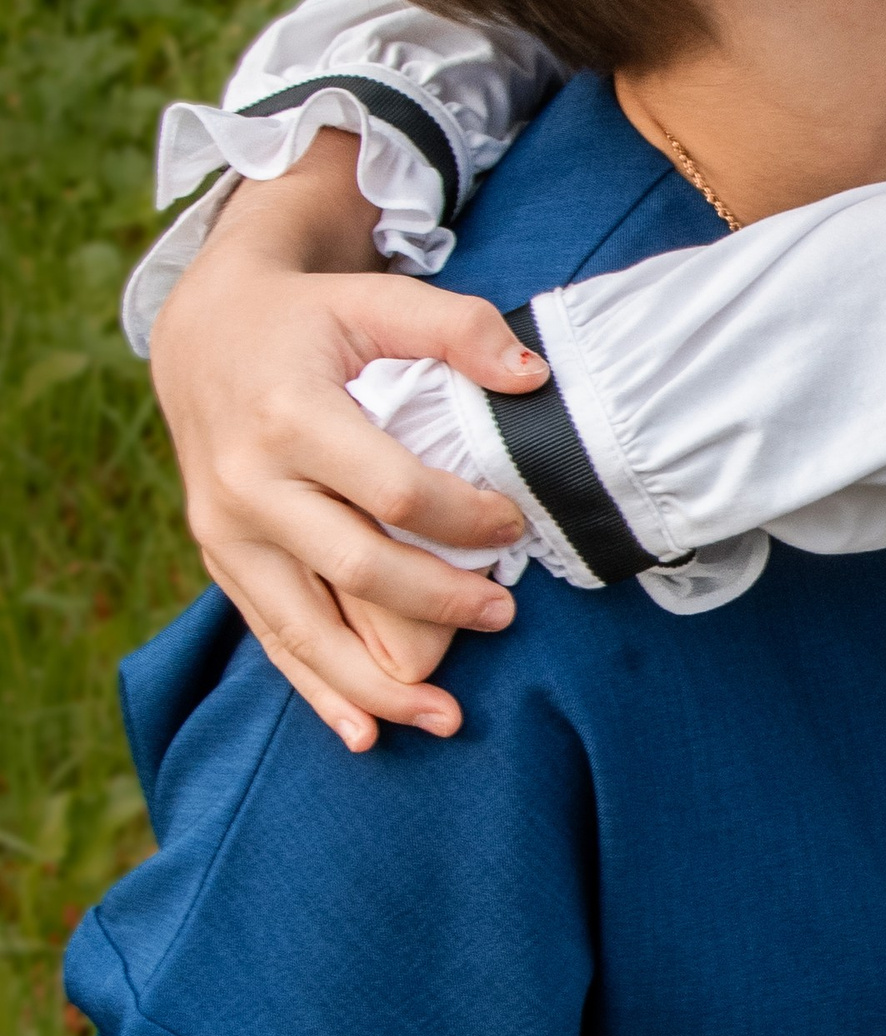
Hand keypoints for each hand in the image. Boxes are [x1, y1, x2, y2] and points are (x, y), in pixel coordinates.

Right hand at [150, 134, 542, 750]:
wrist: (202, 334)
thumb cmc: (306, 318)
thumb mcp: (374, 300)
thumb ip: (458, 328)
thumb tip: (533, 379)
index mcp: (289, 416)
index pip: (393, 492)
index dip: (464, 518)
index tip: (515, 524)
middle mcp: (247, 483)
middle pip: (356, 569)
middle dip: (439, 604)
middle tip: (505, 614)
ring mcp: (226, 531)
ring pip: (305, 628)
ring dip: (378, 684)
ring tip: (448, 717)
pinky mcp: (220, 560)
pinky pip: (271, 638)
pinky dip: (318, 692)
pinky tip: (364, 735)